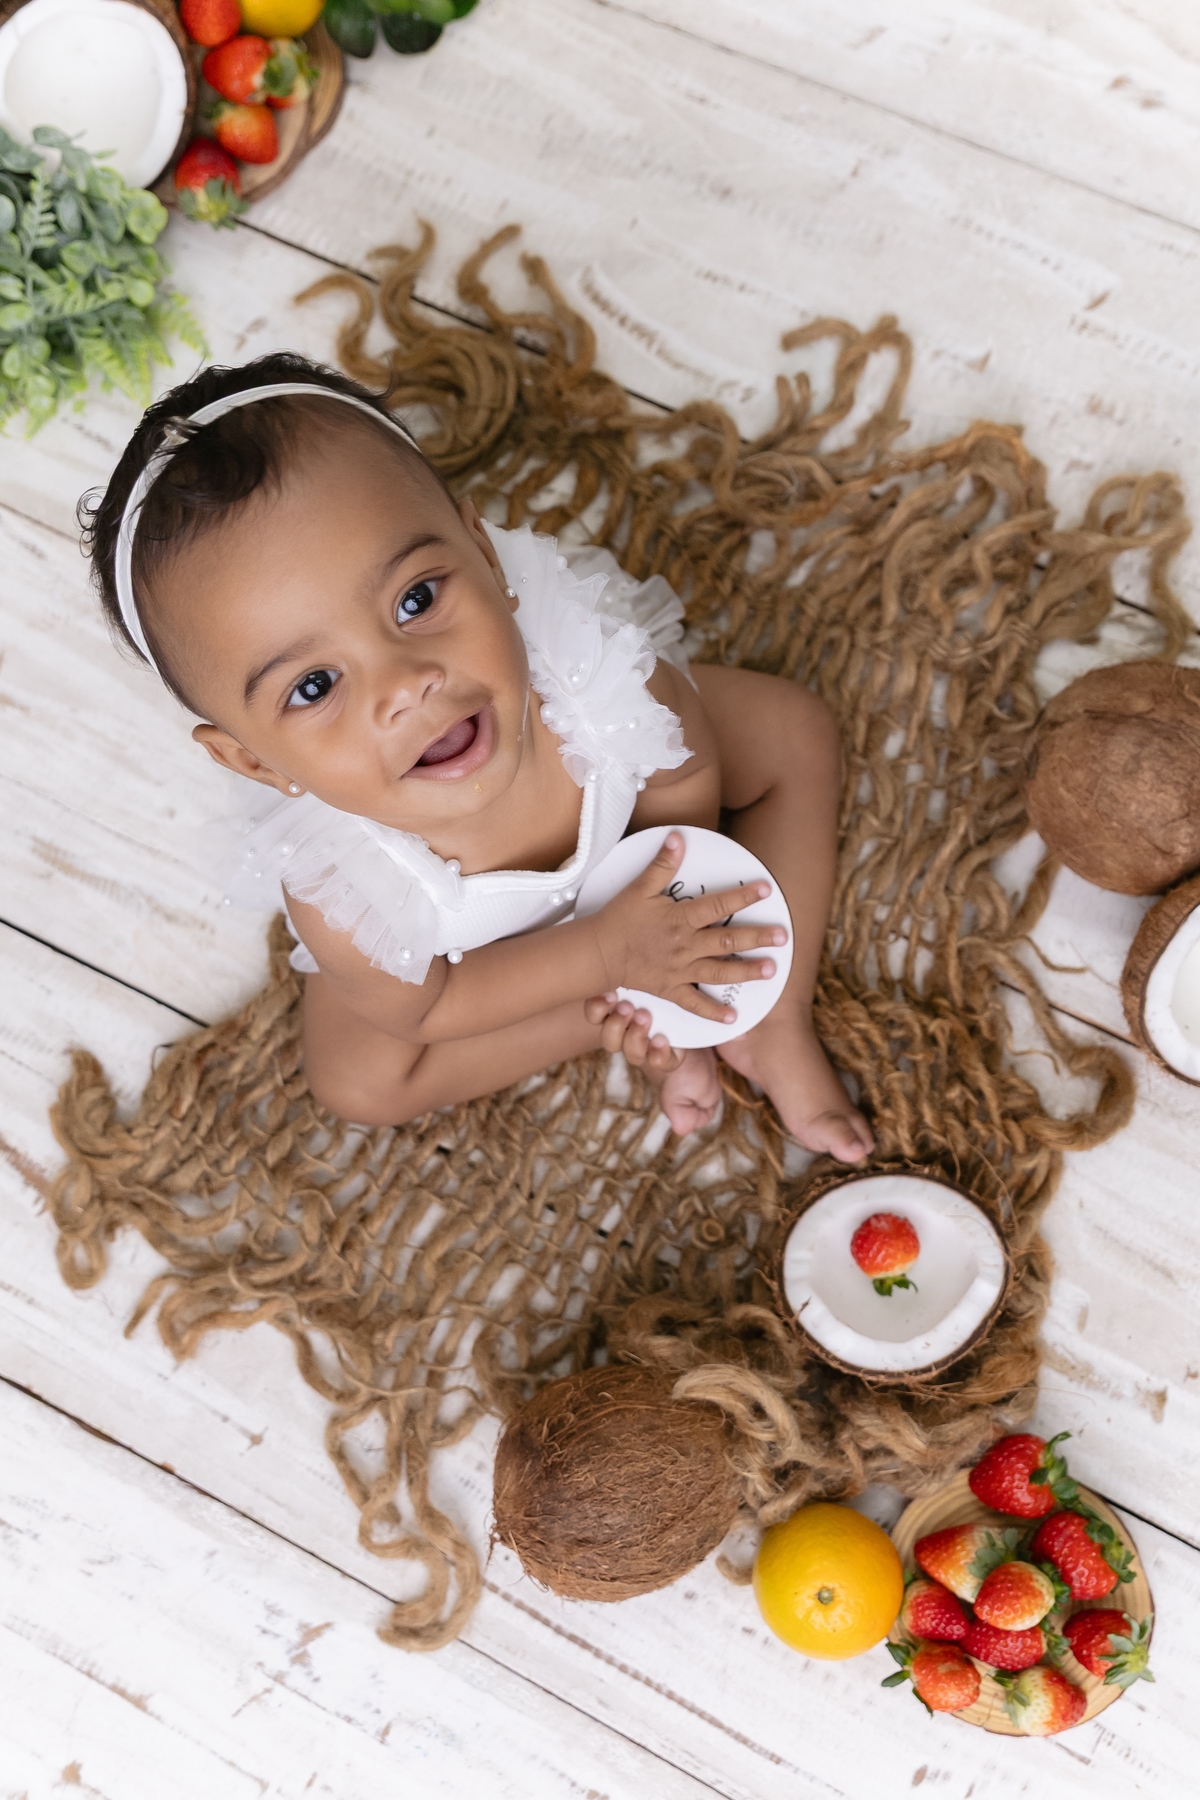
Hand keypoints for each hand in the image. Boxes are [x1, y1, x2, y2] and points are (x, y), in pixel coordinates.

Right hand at [585, 832, 787, 1024]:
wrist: (598, 953)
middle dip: (757, 938)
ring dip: (746, 971)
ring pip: (719, 972)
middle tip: (783, 937)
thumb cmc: (619, 918)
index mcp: (681, 919)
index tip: (766, 889)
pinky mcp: (670, 989)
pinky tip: (733, 1018)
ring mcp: (679, 970)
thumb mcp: (640, 887)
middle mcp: (685, 945)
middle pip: (728, 940)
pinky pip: (695, 1004)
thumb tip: (678, 836)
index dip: (744, 896)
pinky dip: (713, 1012)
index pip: (718, 905)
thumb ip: (663, 864)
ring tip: (770, 970)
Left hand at [585, 993, 722, 1134]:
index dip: (653, 1054)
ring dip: (616, 1020)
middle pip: (620, 1047)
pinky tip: (610, 996)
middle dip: (630, 1035)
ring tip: (629, 1007)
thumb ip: (691, 1109)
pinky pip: (595, 1011)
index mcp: (651, 1062)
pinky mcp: (614, 1005)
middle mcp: (633, 1045)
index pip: (646, 1062)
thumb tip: (682, 1128)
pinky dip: (598, 1005)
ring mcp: (622, 1025)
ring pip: (607, 1030)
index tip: (662, 1040)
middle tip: (645, 1017)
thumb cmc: (697, 1064)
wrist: (694, 1025)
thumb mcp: (701, 1091)